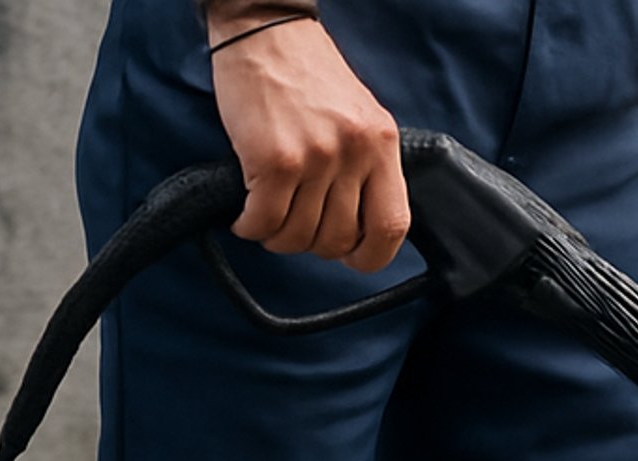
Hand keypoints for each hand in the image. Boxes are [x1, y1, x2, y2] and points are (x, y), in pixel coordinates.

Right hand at [208, 10, 409, 272]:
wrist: (264, 27)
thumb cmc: (308, 75)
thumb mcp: (359, 119)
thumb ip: (368, 168)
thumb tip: (362, 228)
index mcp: (382, 146)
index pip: (392, 227)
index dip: (371, 256)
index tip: (351, 257)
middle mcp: (353, 153)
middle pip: (338, 238)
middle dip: (314, 245)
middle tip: (296, 226)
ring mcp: (315, 157)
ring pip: (300, 235)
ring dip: (279, 239)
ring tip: (268, 220)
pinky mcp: (274, 159)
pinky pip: (265, 220)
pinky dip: (252, 228)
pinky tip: (246, 218)